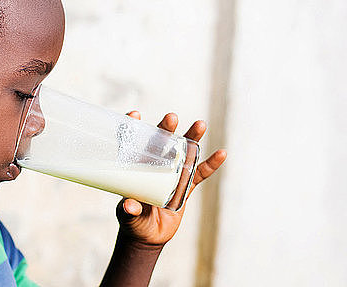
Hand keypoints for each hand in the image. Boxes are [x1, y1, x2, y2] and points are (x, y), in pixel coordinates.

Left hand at [116, 111, 226, 247]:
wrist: (149, 236)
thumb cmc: (133, 222)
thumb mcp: (129, 217)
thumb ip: (129, 211)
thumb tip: (128, 206)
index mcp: (135, 168)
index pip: (132, 143)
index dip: (132, 127)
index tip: (134, 114)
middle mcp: (153, 166)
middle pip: (160, 142)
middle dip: (165, 128)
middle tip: (171, 118)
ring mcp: (171, 173)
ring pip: (183, 152)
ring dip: (191, 138)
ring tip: (200, 124)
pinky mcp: (186, 185)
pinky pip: (200, 173)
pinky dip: (211, 164)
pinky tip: (221, 154)